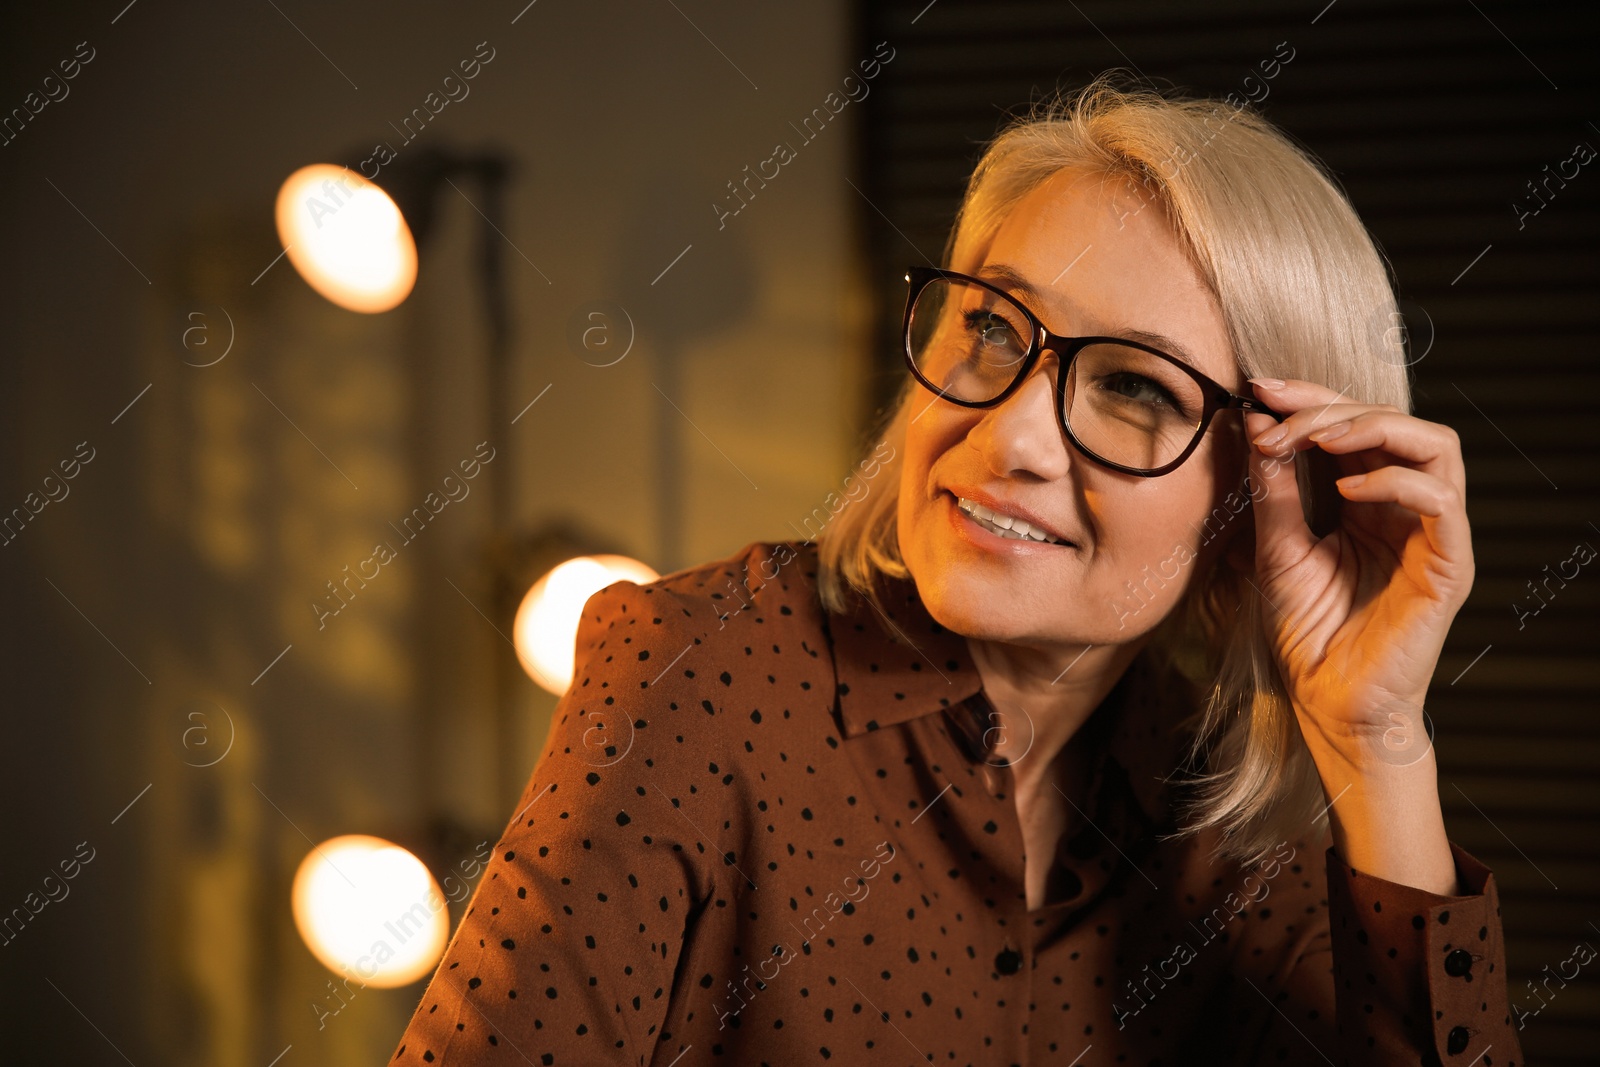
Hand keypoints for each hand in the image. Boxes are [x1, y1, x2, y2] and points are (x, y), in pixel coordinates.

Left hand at [1241, 378, 1473, 774]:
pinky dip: (1396, 480)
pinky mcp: (1449, 564)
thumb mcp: (1276, 547)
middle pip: (1393, 422)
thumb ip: (1272, 489)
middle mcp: (1405, 508)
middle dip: (1331, 406)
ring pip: (1434, 444)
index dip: (1311, 399)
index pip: (1353, 427)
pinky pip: (1442, 501)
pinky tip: (1348, 490)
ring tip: (1318, 436)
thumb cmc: (1307, 630)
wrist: (1327, 701)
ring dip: (1373, 427)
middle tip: (1279, 411)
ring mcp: (1432, 533)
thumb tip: (1256, 423)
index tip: (1259, 389)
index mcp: (1367, 500)